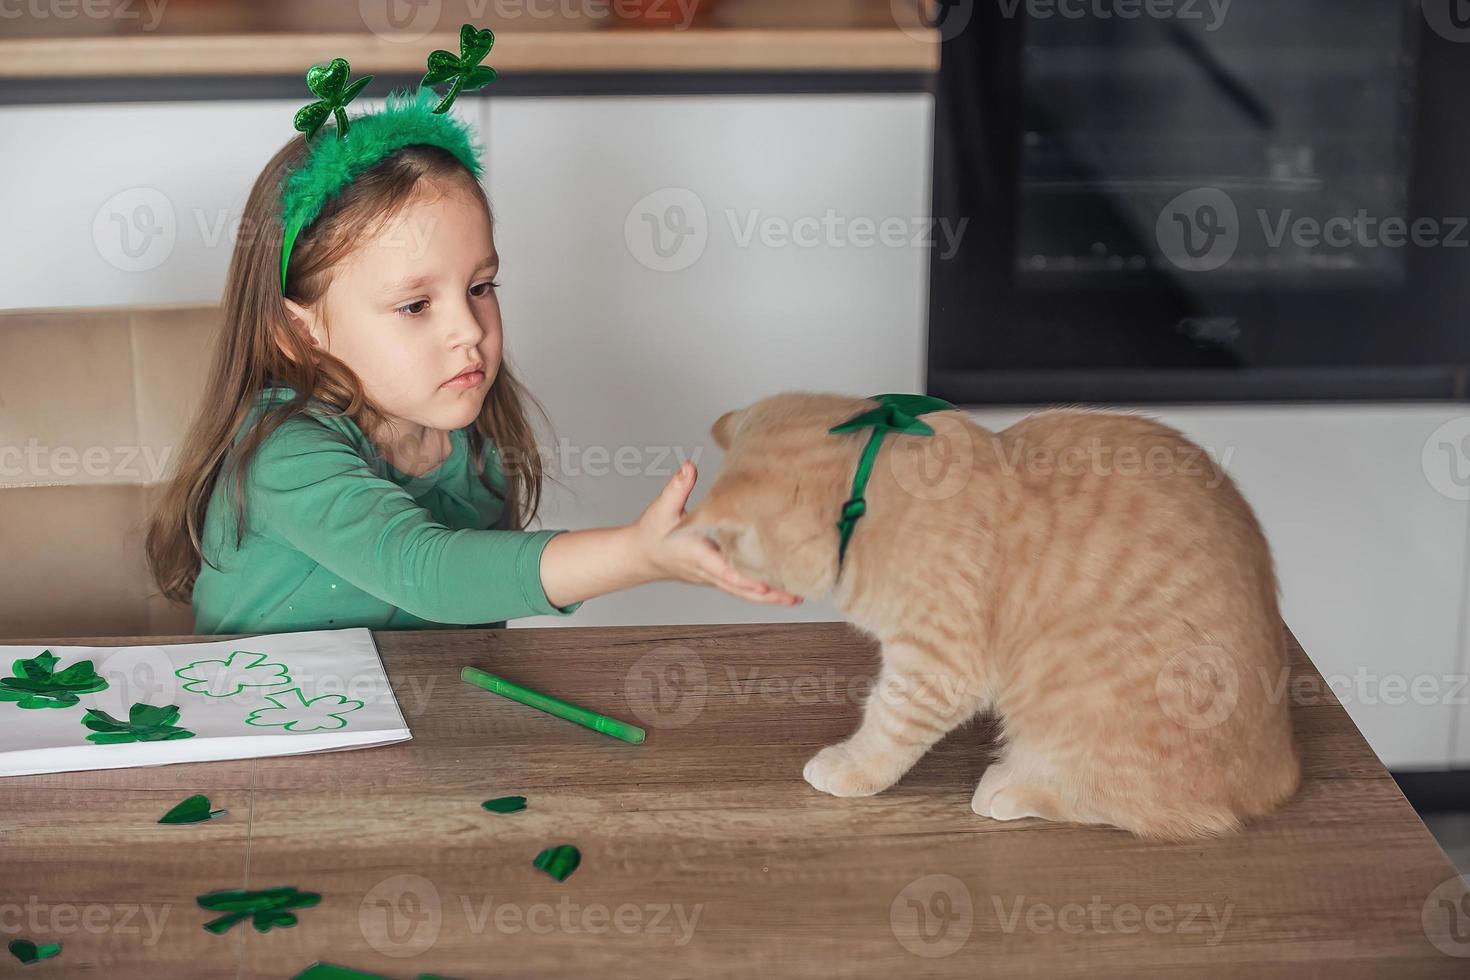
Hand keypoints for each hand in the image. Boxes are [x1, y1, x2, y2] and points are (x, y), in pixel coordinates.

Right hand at [631, 460, 802, 605]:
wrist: (640, 556)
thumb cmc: (651, 533)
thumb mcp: (662, 508)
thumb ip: (677, 487)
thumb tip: (688, 467)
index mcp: (697, 556)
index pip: (724, 571)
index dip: (744, 579)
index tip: (764, 584)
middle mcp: (707, 572)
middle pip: (741, 589)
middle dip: (768, 596)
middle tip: (795, 597)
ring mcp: (713, 578)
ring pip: (743, 593)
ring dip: (769, 598)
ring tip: (797, 598)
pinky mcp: (717, 577)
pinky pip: (740, 588)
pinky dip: (760, 593)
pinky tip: (780, 591)